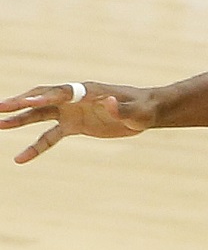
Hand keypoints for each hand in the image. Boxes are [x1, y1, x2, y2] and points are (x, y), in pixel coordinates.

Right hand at [0, 82, 151, 161]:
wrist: (146, 113)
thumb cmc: (144, 109)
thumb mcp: (137, 112)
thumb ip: (122, 108)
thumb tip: (108, 102)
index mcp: (89, 90)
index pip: (62, 92)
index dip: (46, 96)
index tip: (28, 101)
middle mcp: (75, 99)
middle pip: (43, 98)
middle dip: (21, 102)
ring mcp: (72, 112)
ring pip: (40, 115)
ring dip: (20, 119)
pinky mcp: (73, 126)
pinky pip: (50, 136)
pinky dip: (36, 147)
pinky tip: (20, 158)